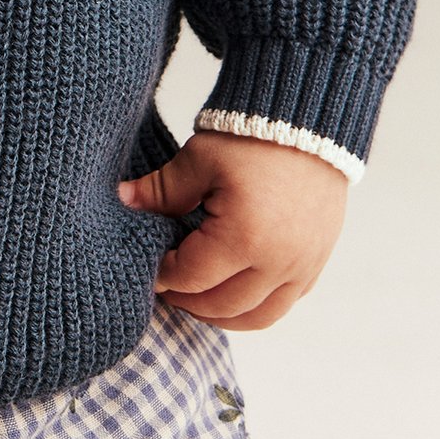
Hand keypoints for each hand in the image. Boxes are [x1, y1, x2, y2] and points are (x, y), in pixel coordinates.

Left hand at [116, 127, 348, 328]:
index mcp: (244, 238)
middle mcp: (278, 263)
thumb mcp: (198, 159)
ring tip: (196, 297)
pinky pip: (284, 304)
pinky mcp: (315, 262)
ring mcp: (302, 267)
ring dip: (221, 314)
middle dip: (188, 301)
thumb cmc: (250, 137)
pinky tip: (233, 290)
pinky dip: (254, 307)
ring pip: (257, 317)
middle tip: (167, 286)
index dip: (164, 275)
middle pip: (222, 306)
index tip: (149, 265)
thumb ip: (160, 189)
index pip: (192, 277)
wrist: (306, 121)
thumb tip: (123, 200)